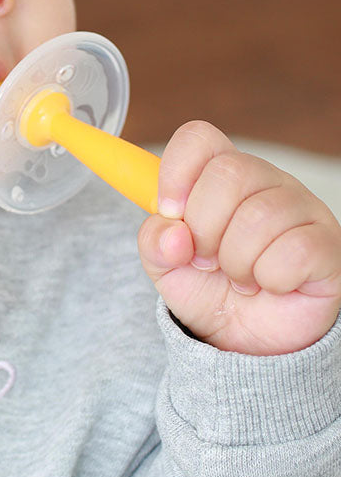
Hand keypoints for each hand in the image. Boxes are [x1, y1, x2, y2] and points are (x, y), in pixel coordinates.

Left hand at [137, 121, 340, 354]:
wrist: (245, 337)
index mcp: (220, 174)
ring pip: (259, 215)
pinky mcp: (327, 245)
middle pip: (228, 174)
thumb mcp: (164, 264)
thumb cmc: (208, 287)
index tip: (168, 211)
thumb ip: (154, 241)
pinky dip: (269, 278)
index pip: (199, 138)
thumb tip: (173, 233)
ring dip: (235, 260)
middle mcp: (265, 181)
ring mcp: (301, 208)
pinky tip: (269, 284)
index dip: (176, 170)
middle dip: (204, 228)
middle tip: (206, 258)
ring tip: (238, 276)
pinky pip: (293, 251)